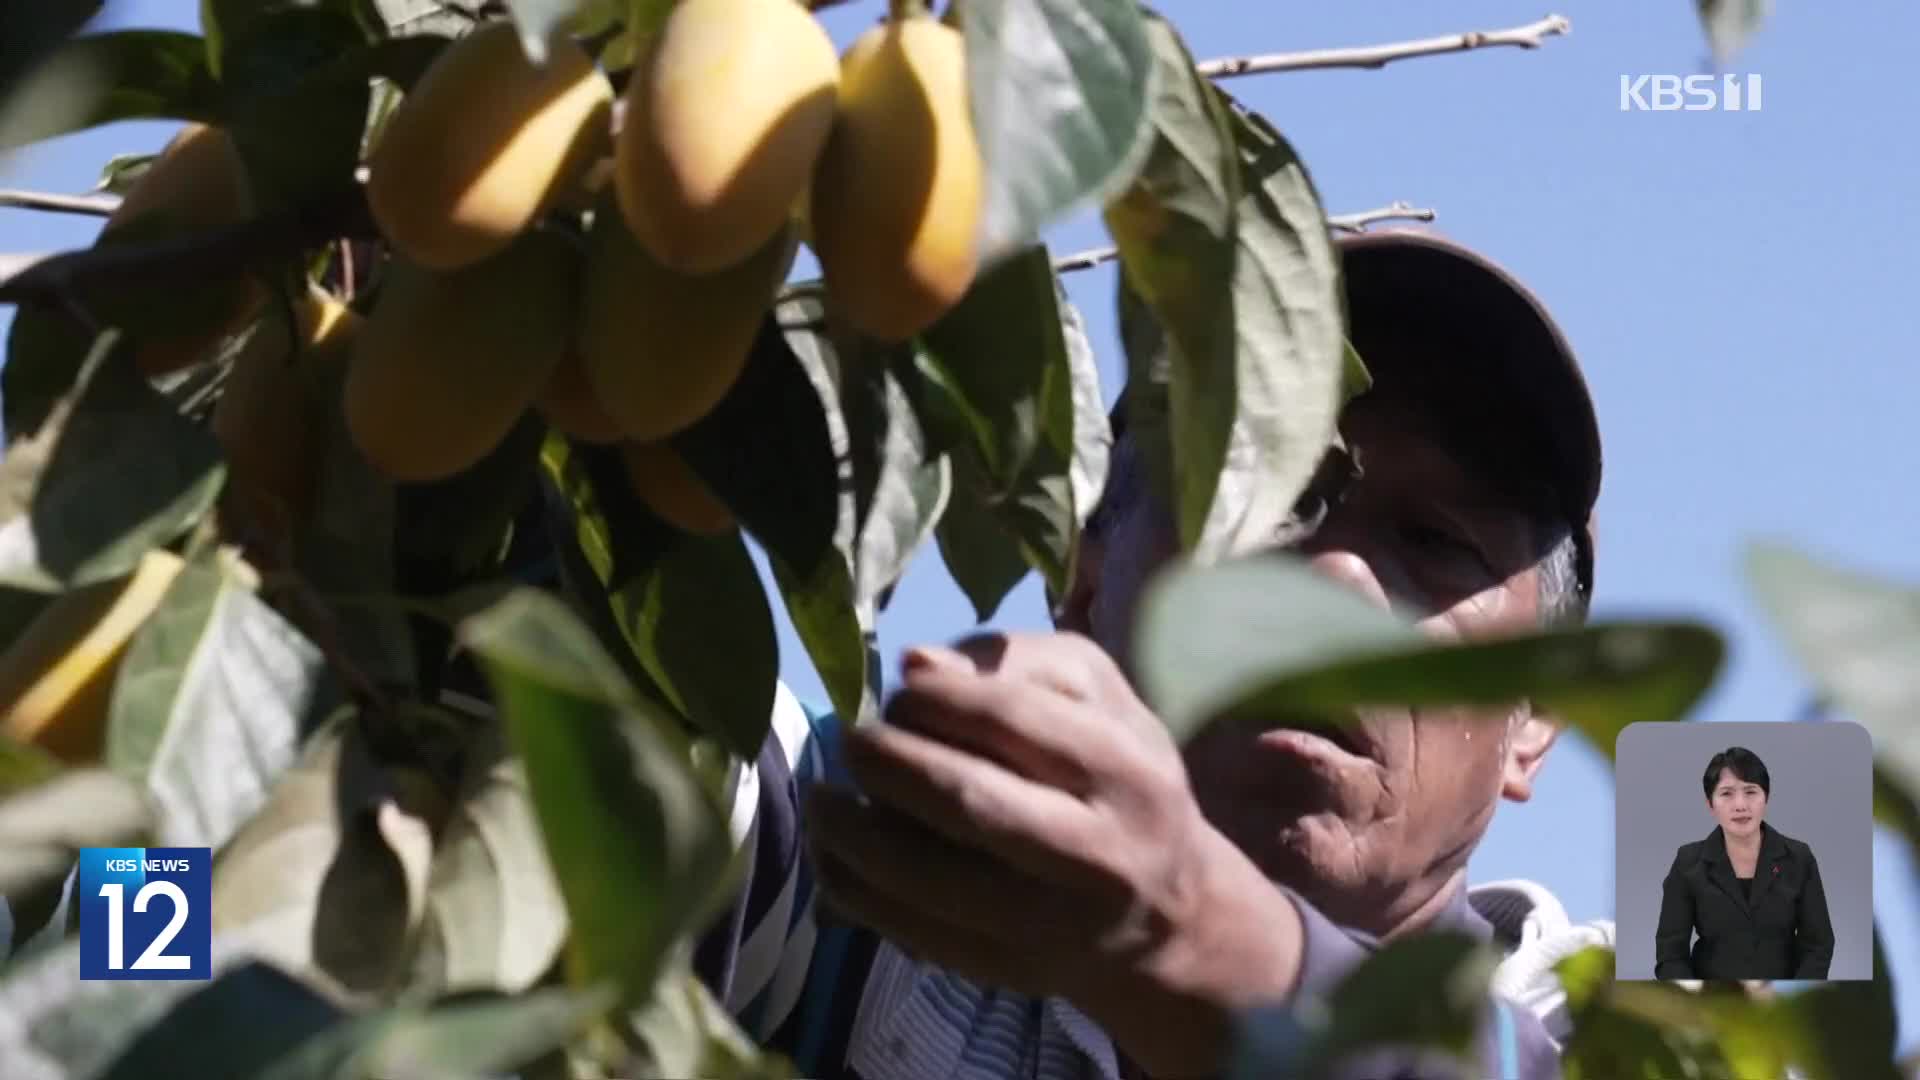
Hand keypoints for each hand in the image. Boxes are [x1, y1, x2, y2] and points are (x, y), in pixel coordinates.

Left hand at [806, 631, 1303, 1078]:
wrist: (1169, 914)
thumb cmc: (1120, 777)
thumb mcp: (1101, 698)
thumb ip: (1018, 661)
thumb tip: (917, 663)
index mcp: (1125, 769)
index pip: (1011, 717)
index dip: (935, 697)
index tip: (899, 690)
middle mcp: (1097, 851)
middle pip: (968, 801)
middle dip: (887, 764)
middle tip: (850, 742)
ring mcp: (1052, 922)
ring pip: (929, 877)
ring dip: (852, 833)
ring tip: (821, 799)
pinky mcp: (1010, 971)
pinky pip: (912, 929)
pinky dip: (855, 890)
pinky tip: (833, 853)